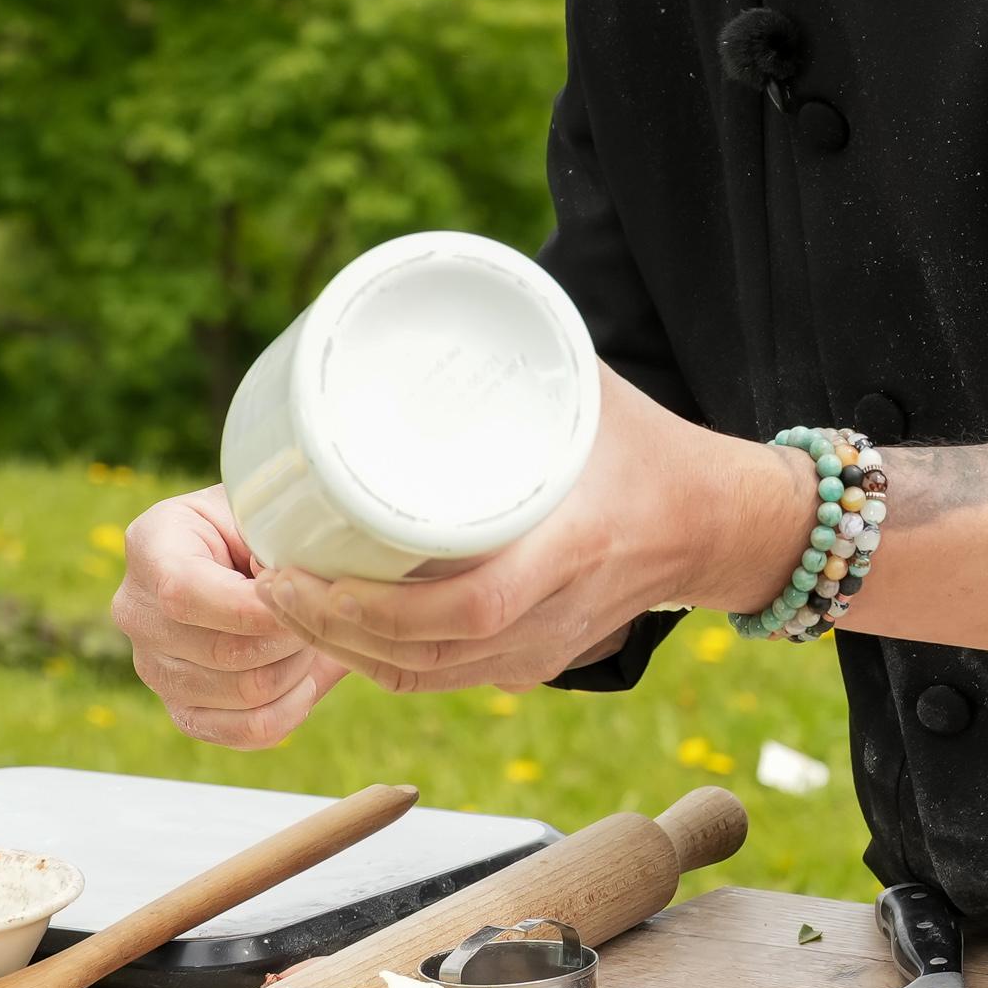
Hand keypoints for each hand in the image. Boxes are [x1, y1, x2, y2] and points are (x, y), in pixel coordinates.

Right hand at [110, 484, 346, 747]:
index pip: (185, 594)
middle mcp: (136, 611)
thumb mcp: (265, 508)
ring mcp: (152, 665)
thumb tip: (295, 587)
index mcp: (149, 546)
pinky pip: (239, 732)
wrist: (247, 548)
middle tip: (325, 613)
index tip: (306, 596)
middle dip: (291, 636)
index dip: (253, 608)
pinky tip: (306, 681)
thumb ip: (276, 541)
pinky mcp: (180, 708)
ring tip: (316, 638)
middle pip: (222, 652)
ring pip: (241, 694)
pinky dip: (286, 712)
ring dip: (296, 670)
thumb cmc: (261, 520)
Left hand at [255, 365, 801, 694]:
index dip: (372, 610)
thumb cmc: (644, 446)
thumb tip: (418, 305)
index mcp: (571, 547)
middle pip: (424, 658)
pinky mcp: (537, 664)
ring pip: (425, 680)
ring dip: (345, 652)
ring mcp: (546, 650)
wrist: (716, 524)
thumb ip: (512, 355)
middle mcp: (555, 614)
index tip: (301, 574)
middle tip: (270, 582)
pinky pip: (445, 681)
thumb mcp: (583, 389)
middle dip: (331, 632)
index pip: (465, 608)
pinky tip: (338, 630)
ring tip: (288, 603)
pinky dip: (384, 662)